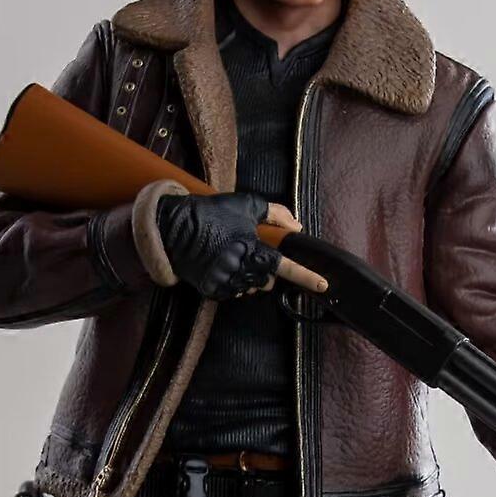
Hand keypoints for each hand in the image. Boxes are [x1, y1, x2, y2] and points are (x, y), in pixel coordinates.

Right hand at [154, 194, 326, 300]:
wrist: (171, 228)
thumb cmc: (210, 213)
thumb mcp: (245, 204)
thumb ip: (275, 214)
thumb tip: (296, 227)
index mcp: (252, 249)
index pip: (286, 267)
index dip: (307, 277)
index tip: (324, 285)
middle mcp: (240, 270)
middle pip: (268, 281)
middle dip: (267, 271)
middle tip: (251, 252)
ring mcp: (226, 283)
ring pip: (251, 287)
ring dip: (250, 276)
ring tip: (232, 256)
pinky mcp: (213, 290)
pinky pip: (234, 292)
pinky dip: (234, 281)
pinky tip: (223, 265)